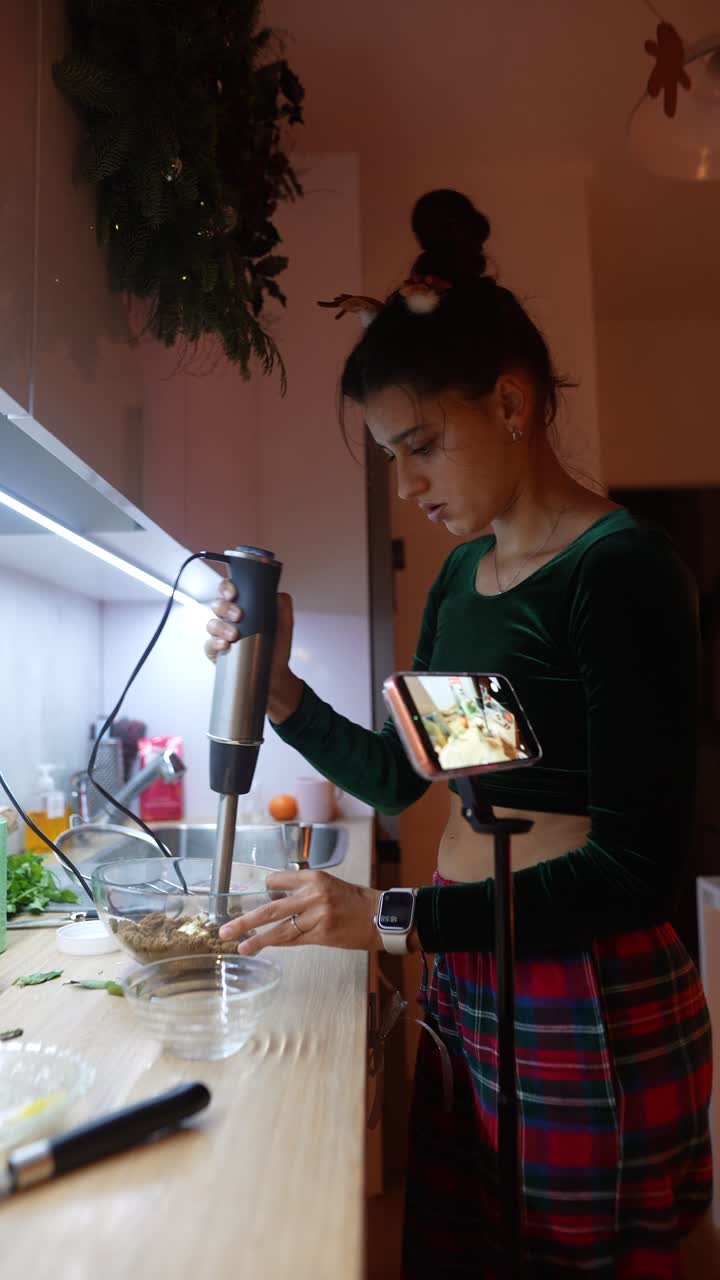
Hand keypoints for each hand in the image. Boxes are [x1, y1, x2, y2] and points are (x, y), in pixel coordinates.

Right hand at [204, 579, 301, 722]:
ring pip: (211, 624)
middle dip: (225, 607)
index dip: (227, 588)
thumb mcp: (285, 624)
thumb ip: (282, 605)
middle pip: (217, 605)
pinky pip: (208, 645)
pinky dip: (215, 643)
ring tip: (234, 635)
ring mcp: (220, 635)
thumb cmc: (277, 646)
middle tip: (239, 615)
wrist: (275, 674)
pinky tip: (225, 645)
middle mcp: (228, 619)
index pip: (228, 590)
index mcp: (242, 607)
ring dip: (221, 626)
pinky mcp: (216, 652)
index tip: (233, 593)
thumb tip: (275, 593)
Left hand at [218, 870, 382, 954]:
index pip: (275, 881)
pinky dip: (278, 943)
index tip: (253, 898)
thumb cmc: (355, 900)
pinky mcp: (321, 935)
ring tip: (239, 947)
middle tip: (226, 929)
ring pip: (279, 929)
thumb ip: (303, 890)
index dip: (264, 890)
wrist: (380, 916)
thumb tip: (276, 899)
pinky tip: (264, 947)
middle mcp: (312, 895)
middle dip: (245, 920)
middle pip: (270, 908)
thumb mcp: (328, 885)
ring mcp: (316, 916)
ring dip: (256, 939)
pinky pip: (293, 940)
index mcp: (313, 877)